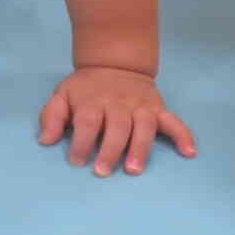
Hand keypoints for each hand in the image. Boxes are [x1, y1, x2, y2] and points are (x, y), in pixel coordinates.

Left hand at [38, 66, 193, 175]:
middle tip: (102, 171)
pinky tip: (188, 152)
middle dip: (110, 149)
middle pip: (116, 127)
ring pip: (143, 126)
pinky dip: (183, 135)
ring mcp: (141, 106)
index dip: (82, 142)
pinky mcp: (158, 109)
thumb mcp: (62, 95)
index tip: (76, 161)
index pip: (88, 122)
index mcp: (93, 101)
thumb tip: (45, 140)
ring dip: (140, 148)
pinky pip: (174, 121)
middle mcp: (119, 104)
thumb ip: (52, 117)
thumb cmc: (85, 88)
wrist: (114, 63)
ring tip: (134, 169)